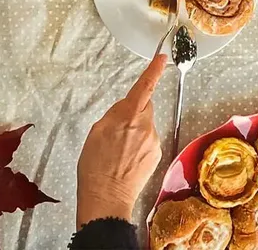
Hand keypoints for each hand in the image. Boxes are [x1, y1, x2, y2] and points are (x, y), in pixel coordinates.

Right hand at [76, 54, 166, 227]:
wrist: (106, 199)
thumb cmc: (95, 167)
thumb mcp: (96, 132)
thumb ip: (114, 115)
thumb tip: (124, 109)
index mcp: (128, 116)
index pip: (144, 87)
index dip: (153, 71)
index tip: (162, 58)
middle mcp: (145, 126)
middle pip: (144, 108)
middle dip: (134, 112)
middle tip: (116, 131)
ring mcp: (152, 141)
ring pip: (145, 126)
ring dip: (135, 131)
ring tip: (119, 151)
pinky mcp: (156, 155)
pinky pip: (148, 141)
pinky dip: (139, 145)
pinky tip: (127, 160)